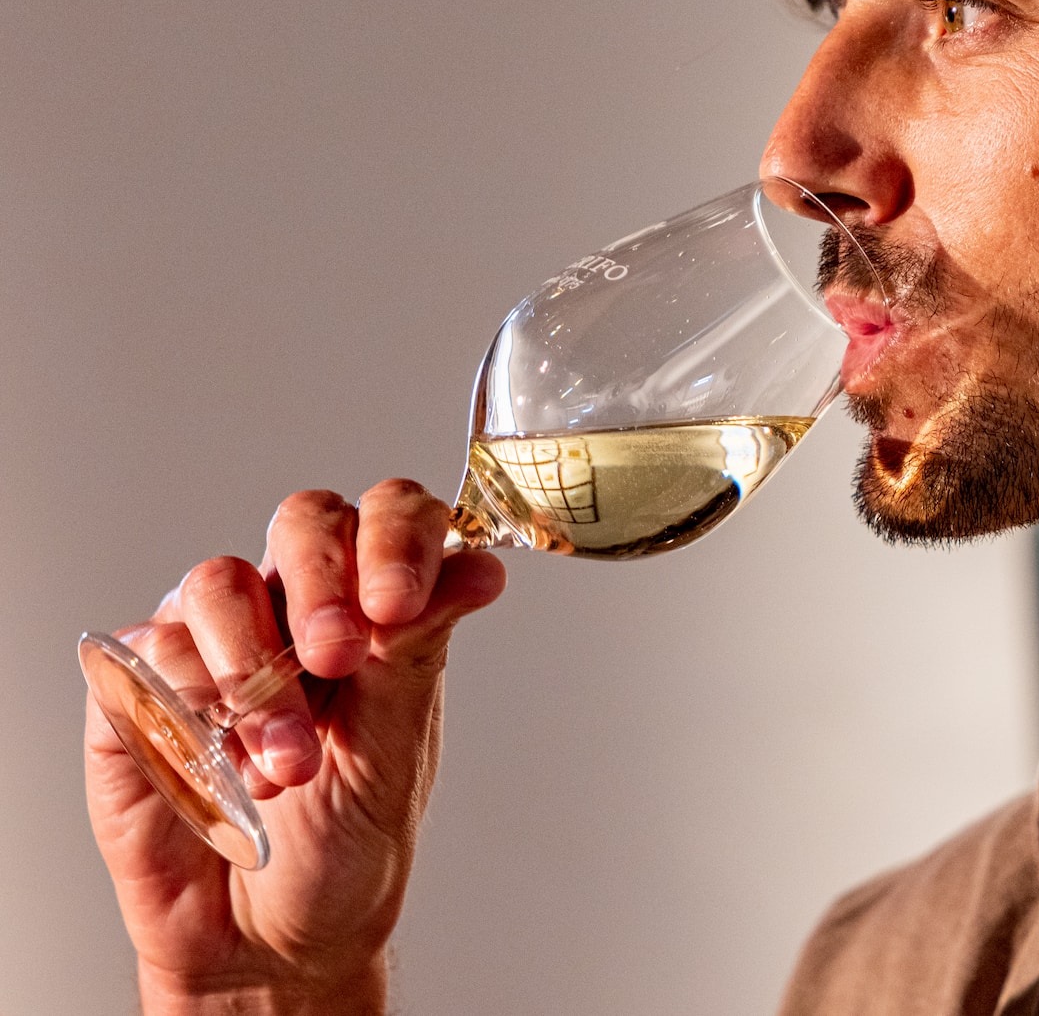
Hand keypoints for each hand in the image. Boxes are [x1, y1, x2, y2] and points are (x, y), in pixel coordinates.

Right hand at [84, 479, 506, 1014]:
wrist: (273, 940)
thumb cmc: (349, 839)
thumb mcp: (399, 743)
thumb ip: (421, 646)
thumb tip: (482, 566)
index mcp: (372, 604)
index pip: (388, 515)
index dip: (396, 536)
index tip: (397, 602)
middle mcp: (292, 604)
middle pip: (303, 520)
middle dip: (322, 582)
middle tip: (337, 657)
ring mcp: (212, 637)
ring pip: (219, 582)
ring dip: (257, 671)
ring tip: (286, 762)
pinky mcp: (139, 684)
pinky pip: (152, 649)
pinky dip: (191, 705)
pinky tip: (227, 769)